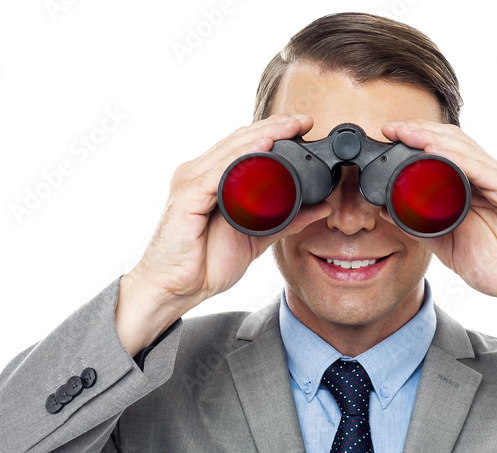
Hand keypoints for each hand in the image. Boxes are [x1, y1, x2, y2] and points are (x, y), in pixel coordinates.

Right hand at [116, 114, 331, 354]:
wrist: (176, 288)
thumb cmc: (205, 263)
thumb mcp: (258, 238)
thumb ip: (287, 220)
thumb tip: (321, 208)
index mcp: (212, 180)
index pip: (243, 146)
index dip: (273, 131)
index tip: (303, 126)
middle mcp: (199, 174)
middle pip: (239, 141)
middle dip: (273, 126)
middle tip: (304, 120)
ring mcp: (191, 182)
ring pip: (231, 150)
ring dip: (263, 134)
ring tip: (290, 126)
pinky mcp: (187, 196)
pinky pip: (218, 171)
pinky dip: (242, 158)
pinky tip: (264, 147)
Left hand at [379, 119, 496, 309]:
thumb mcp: (447, 246)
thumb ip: (420, 227)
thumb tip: (388, 211)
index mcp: (473, 187)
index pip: (443, 151)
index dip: (416, 139)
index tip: (388, 135)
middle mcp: (488, 177)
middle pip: (452, 142)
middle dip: (420, 130)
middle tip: (391, 127)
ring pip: (465, 150)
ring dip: (433, 137)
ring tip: (407, 131)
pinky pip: (482, 170)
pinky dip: (457, 159)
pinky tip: (436, 151)